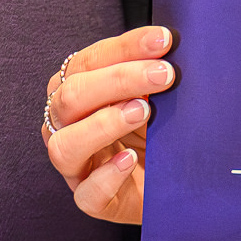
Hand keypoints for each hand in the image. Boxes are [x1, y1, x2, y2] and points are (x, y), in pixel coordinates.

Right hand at [41, 26, 172, 224]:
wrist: (176, 181)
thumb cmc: (159, 132)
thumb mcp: (156, 97)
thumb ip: (152, 74)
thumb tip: (170, 43)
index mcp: (77, 93)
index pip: (87, 62)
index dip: (124, 48)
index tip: (163, 40)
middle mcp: (67, 126)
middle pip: (71, 97)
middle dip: (119, 80)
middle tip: (164, 75)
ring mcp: (76, 166)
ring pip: (65, 145)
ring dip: (104, 124)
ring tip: (143, 112)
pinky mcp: (92, 200)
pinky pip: (86, 194)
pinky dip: (107, 175)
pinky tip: (130, 160)